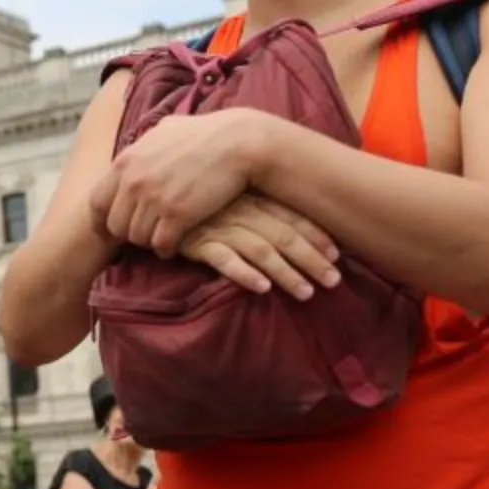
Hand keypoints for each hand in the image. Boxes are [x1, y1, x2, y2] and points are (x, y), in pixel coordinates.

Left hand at [90, 109, 264, 256]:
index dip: (103, 220)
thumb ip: (143, 143)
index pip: (97, 202)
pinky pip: (160, 244)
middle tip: (146, 233)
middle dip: (129, 233)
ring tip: (162, 237)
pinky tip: (174, 244)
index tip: (112, 229)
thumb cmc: (206, 132)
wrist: (239, 142)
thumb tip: (134, 144)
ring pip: (138, 238)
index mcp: (126, 162)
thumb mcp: (164, 129)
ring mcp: (155, 199)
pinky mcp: (178, 215)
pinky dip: (166, 248)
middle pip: (116, 225)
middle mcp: (134, 182)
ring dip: (149, 241)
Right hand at [177, 194, 341, 299]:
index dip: (317, 235)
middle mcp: (240, 211)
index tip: (337, 255)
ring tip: (306, 293)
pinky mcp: (197, 242)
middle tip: (333, 281)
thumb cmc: (195, 199)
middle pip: (284, 236)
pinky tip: (262, 288)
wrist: (151, 200)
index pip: (291, 216)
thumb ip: (257, 205)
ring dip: (286, 273)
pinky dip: (244, 273)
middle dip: (312, 260)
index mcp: (251, 197)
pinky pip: (223, 259)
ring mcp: (219, 226)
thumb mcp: (228, 194)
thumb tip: (292, 224)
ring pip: (261, 250)